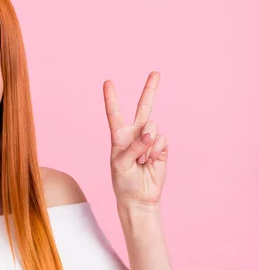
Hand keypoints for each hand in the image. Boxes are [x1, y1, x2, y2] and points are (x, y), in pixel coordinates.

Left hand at [103, 71, 167, 207]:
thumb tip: (150, 134)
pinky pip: (161, 141)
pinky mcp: (162, 148)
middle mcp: (135, 133)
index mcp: (119, 135)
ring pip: (152, 128)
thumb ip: (133, 147)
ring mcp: (150, 139)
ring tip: (141, 161)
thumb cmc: (123, 181)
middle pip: (144, 107)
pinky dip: (155, 152)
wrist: (139, 197)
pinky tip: (150, 162)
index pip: (114, 113)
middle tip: (156, 72)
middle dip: (150, 89)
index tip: (108, 81)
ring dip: (146, 147)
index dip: (111, 98)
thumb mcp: (120, 164)